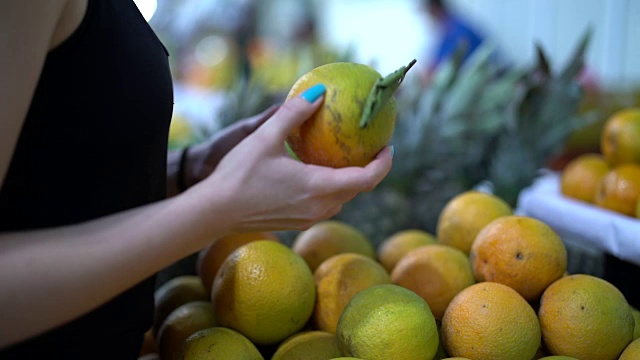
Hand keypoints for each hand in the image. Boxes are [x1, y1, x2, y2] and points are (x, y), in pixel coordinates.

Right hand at [188, 85, 393, 233]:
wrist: (215, 211)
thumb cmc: (238, 174)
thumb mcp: (265, 137)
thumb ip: (294, 113)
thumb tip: (319, 92)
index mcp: (319, 187)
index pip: (368, 179)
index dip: (384, 163)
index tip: (388, 146)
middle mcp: (320, 207)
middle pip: (358, 189)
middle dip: (369, 169)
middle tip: (369, 146)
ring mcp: (310, 218)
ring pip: (342, 198)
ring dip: (349, 179)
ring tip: (345, 156)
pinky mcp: (298, 222)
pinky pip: (325, 204)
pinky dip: (331, 188)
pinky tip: (317, 171)